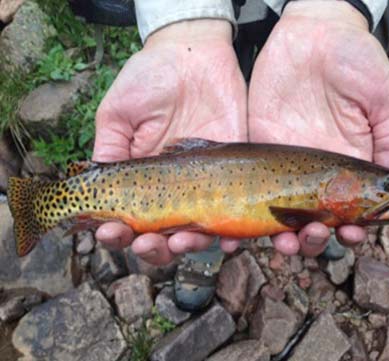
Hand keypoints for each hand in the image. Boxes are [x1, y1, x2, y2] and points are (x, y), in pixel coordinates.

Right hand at [93, 20, 246, 264]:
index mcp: (142, 179)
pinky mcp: (234, 170)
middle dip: (153, 249)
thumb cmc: (150, 78)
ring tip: (182, 242)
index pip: (128, 219)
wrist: (194, 54)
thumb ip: (110, 148)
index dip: (117, 233)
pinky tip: (230, 241)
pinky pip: (237, 209)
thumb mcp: (119, 111)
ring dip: (189, 246)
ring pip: (200, 231)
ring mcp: (205, 183)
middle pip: (163, 235)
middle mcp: (173, 188)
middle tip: (147, 244)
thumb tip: (95, 187)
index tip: (108, 233)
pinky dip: (236, 231)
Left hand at [248, 1, 388, 256]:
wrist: (314, 31)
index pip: (351, 210)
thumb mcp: (383, 98)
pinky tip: (240, 234)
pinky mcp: (258, 146)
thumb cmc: (356, 59)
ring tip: (284, 244)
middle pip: (314, 220)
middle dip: (314, 239)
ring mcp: (285, 162)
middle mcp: (316, 171)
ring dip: (282, 236)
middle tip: (315, 236)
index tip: (352, 236)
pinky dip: (243, 214)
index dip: (352, 229)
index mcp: (349, 164)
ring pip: (280, 214)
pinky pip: (248, 186)